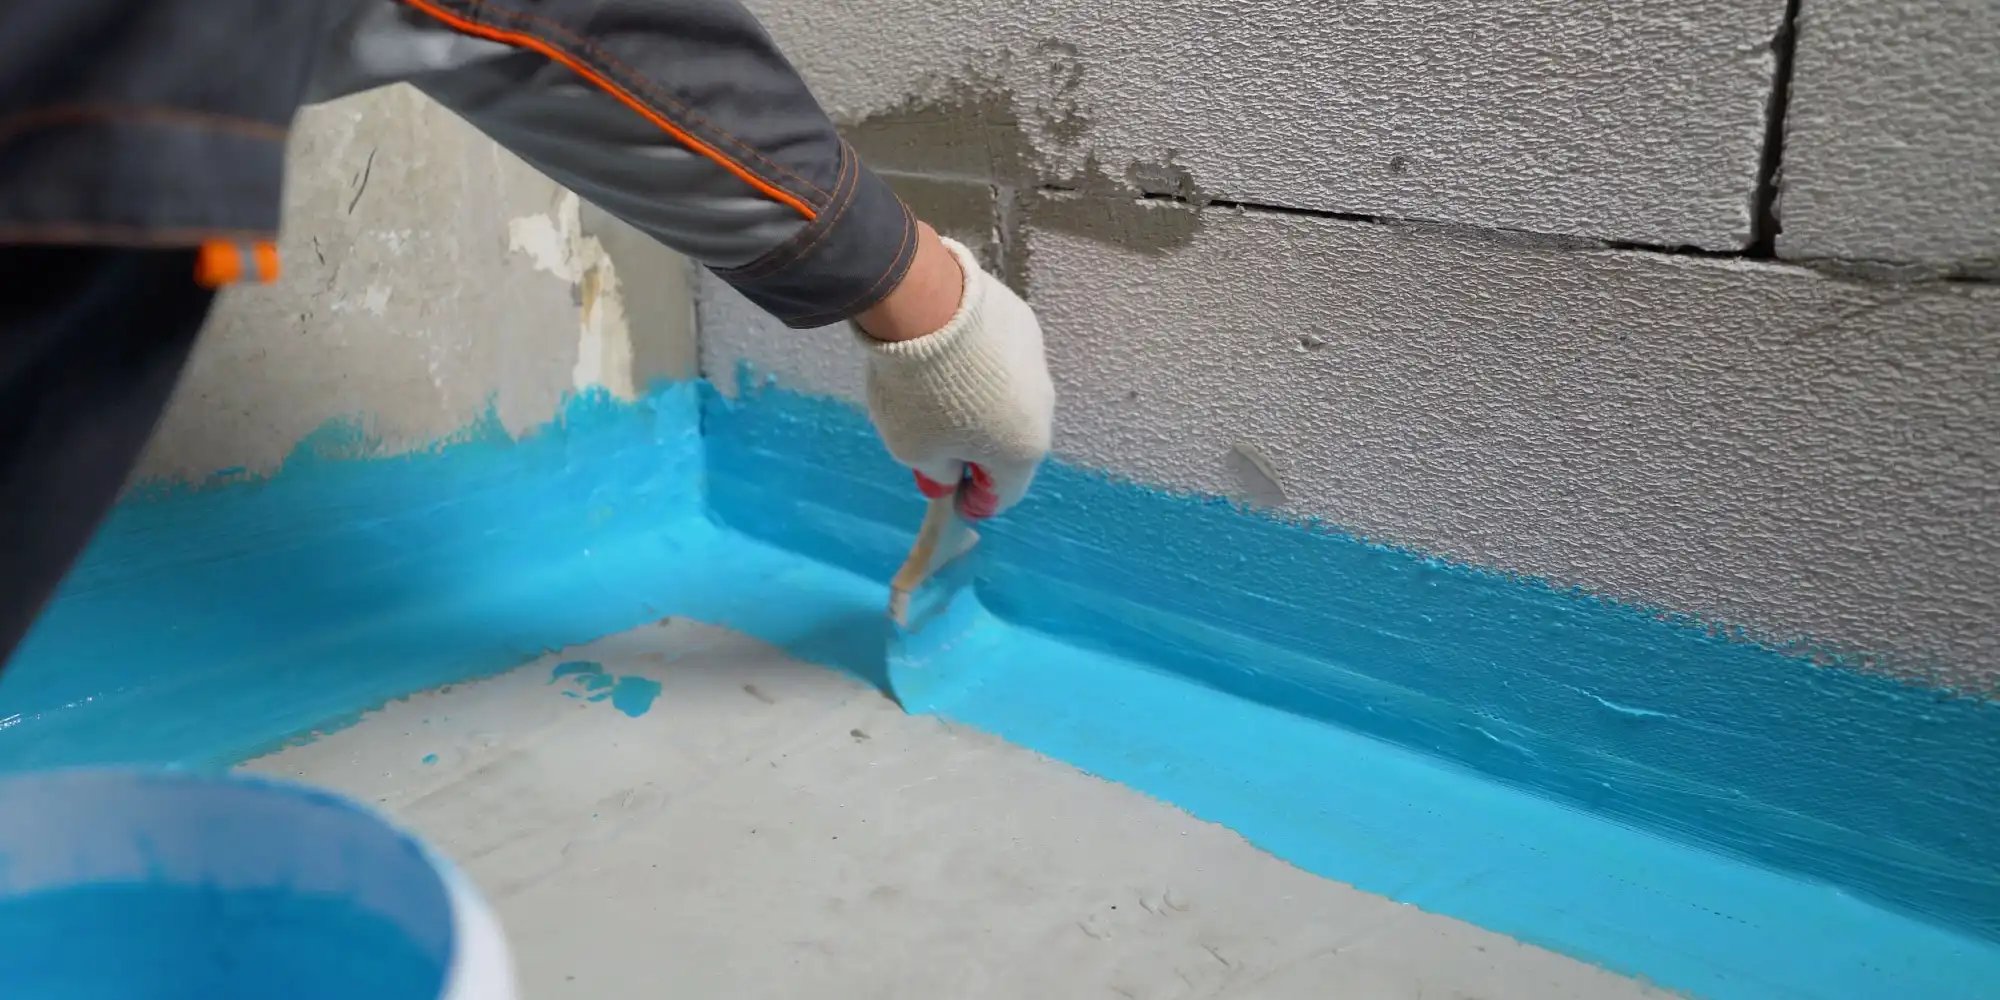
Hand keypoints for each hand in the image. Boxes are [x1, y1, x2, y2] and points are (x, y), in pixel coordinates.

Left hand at [856, 228, 1053, 518]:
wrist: (926, 304)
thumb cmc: (919, 393)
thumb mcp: (913, 449)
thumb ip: (937, 472)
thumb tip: (948, 477)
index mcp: (1022, 451)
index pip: (1004, 494)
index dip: (975, 502)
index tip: (953, 498)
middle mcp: (1042, 410)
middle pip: (1011, 445)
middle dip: (980, 452)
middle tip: (942, 447)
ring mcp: (1038, 363)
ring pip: (1011, 399)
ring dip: (984, 406)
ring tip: (942, 394)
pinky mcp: (1025, 326)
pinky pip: (1004, 360)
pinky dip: (982, 367)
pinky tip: (951, 356)